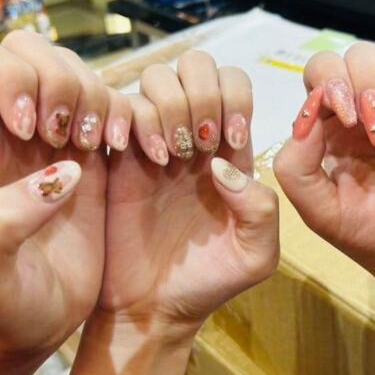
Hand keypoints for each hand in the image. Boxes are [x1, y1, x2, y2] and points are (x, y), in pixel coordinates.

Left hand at [0, 32, 124, 374]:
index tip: (33, 128)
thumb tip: (58, 173)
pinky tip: (128, 154)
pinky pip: (113, 104)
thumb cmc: (3, 310)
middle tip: (75, 137)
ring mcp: (52, 139)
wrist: (43, 324)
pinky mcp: (92, 154)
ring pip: (75, 70)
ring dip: (97, 99)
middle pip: (30, 50)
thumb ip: (0, 225)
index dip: (13, 77)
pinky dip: (128, 117)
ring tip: (99, 149)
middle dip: (62, 81)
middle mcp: (6, 132)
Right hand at [62, 51, 278, 374]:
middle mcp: (190, 135)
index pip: (235, 82)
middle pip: (195, 66)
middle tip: (197, 142)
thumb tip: (223, 164)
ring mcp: (150, 141)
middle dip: (200, 92)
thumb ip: (262, 209)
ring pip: (155, 78)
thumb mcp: (256, 255)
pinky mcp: (112, 155)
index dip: (233, 96)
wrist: (152, 308)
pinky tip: (143, 157)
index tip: (228, 139)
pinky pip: (115, 106)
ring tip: (167, 155)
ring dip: (166, 106)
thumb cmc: (208, 282)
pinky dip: (131, 120)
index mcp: (229, 150)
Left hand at [273, 43, 374, 338]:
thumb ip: (297, 167)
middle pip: (361, 55)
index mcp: (334, 126)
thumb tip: (305, 116)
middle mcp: (371, 111)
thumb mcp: (322, 212)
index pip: (323, 72)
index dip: (331, 82)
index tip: (344, 119)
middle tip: (372, 133)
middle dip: (365, 85)